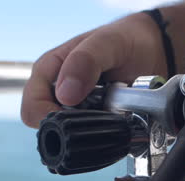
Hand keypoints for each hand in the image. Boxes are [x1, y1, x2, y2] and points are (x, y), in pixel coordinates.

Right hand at [21, 13, 167, 127]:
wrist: (152, 49)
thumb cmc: (124, 39)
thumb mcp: (107, 42)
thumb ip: (85, 61)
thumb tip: (65, 95)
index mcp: (48, 72)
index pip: (32, 109)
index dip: (50, 118)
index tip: (77, 116)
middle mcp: (57, 92)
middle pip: (50, 128)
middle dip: (75, 126)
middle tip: (101, 110)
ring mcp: (76, 108)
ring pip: (73, 135)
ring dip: (94, 128)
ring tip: (112, 108)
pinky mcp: (95, 119)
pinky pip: (94, 135)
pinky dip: (106, 131)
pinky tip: (118, 115)